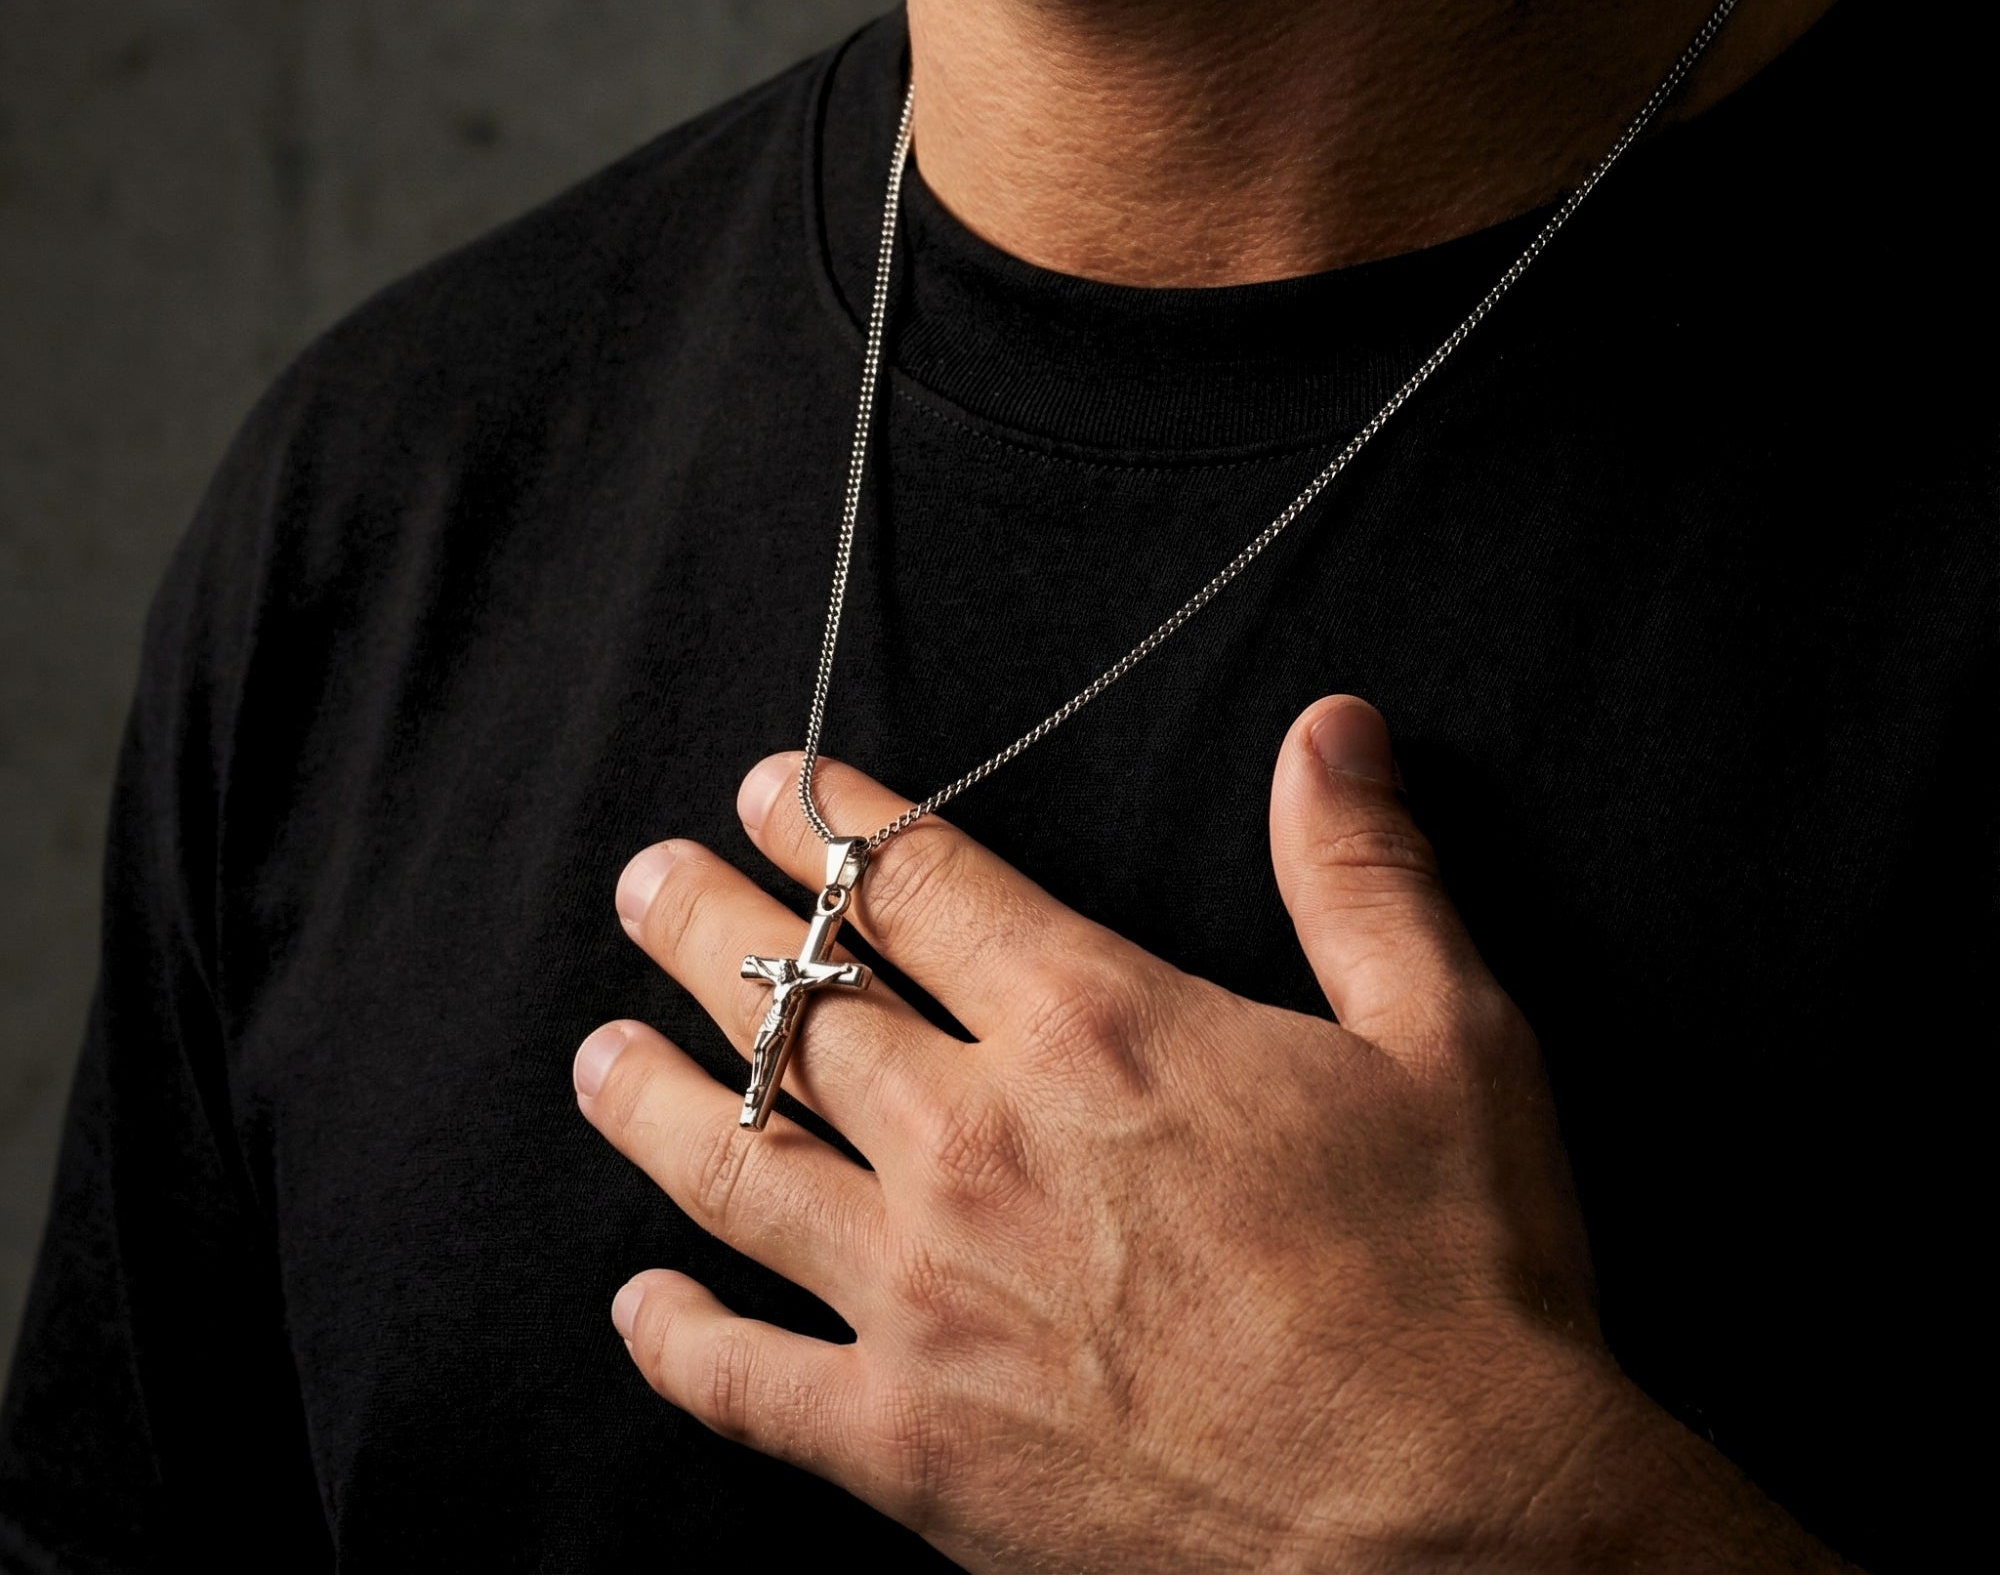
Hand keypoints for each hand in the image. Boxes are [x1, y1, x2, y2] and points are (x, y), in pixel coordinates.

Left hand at [575, 698, 1845, 1571]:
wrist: (1458, 1541)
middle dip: (705, 925)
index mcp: (1092, 1026)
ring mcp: (923, 1299)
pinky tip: (637, 1305)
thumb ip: (1362, 870)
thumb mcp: (1447, 1037)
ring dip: (651, 1097)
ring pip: (733, 1166)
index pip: (910, 884)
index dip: (825, 821)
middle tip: (644, 882)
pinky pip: (743, 1386)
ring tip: (598, 1051)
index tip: (770, 787)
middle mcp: (976, 1142)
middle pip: (792, 1002)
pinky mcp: (909, 1449)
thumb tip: (1333, 726)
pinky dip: (676, 1341)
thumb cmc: (1456, 1281)